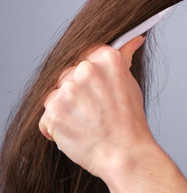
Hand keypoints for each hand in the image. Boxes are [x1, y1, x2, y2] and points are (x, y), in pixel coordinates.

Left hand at [39, 36, 153, 178]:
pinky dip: (56, 126)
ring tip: (85, 122)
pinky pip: (47, 116)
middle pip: (69, 74)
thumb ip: (123, 58)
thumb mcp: (130, 83)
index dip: (91, 76)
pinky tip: (76, 131)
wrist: (124, 152)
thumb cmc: (130, 121)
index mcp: (106, 58)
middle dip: (77, 92)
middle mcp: (85, 70)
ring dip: (66, 108)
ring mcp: (67, 91)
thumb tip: (133, 39)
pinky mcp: (52, 113)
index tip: (97, 88)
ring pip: (56, 95)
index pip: (87, 57)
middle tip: (94, 109)